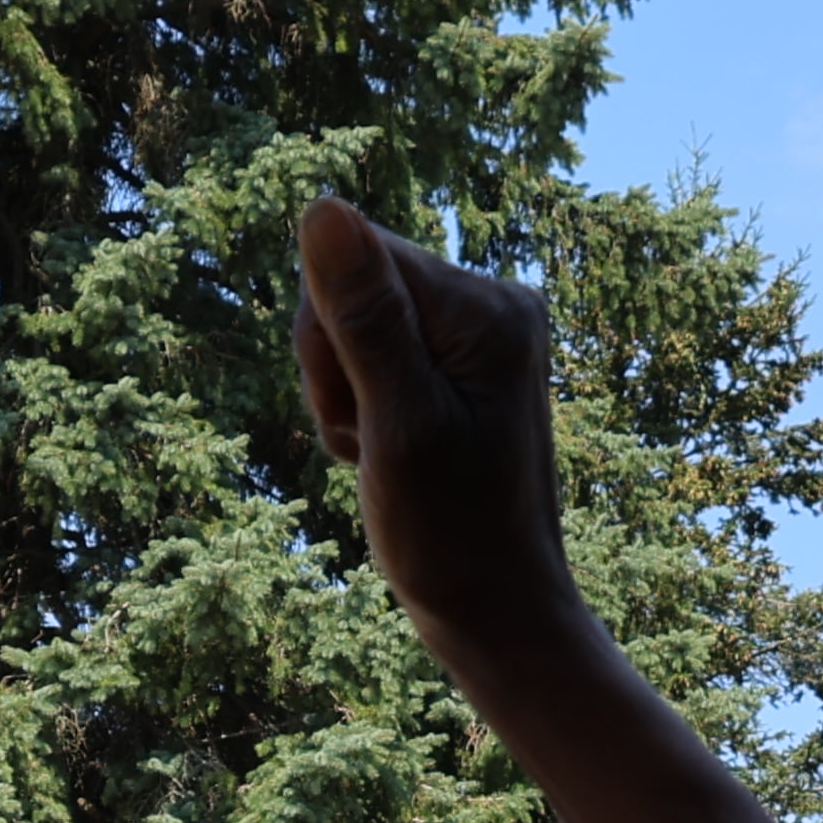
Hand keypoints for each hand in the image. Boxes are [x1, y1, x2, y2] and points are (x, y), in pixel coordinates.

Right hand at [289, 192, 580, 677]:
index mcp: (488, 306)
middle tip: (372, 445)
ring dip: (346, 398)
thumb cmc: (452, 536)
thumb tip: (321, 207)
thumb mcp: (396, 425)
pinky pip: (379, 357)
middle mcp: (496, 302)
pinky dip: (366, 411)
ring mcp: (483, 334)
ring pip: (355, 327)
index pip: (356, 261)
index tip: (364, 419)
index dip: (329, 343)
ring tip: (383, 458)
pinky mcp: (466, 365)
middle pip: (353, 288)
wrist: (500, 615)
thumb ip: (362, 317)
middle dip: (337, 372)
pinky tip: (394, 457)